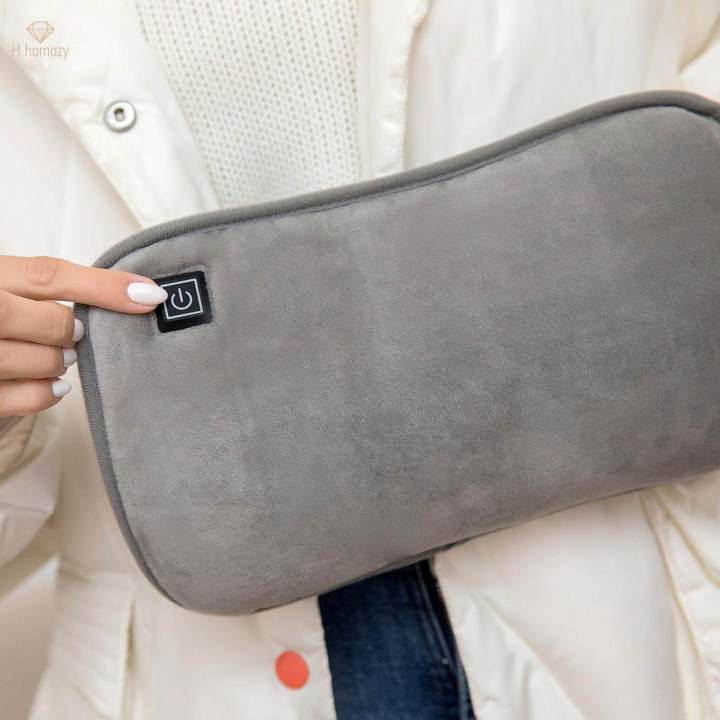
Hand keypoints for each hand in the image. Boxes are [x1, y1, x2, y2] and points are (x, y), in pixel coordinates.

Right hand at [0, 256, 166, 415]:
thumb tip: (133, 294)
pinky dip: (47, 393)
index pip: (49, 273)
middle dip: (68, 331)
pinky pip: (27, 398)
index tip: (152, 296)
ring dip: (56, 362)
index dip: (105, 286)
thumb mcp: (2, 290)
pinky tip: (51, 385)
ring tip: (50, 357)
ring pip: (44, 361)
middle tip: (69, 335)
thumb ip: (43, 289)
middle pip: (52, 320)